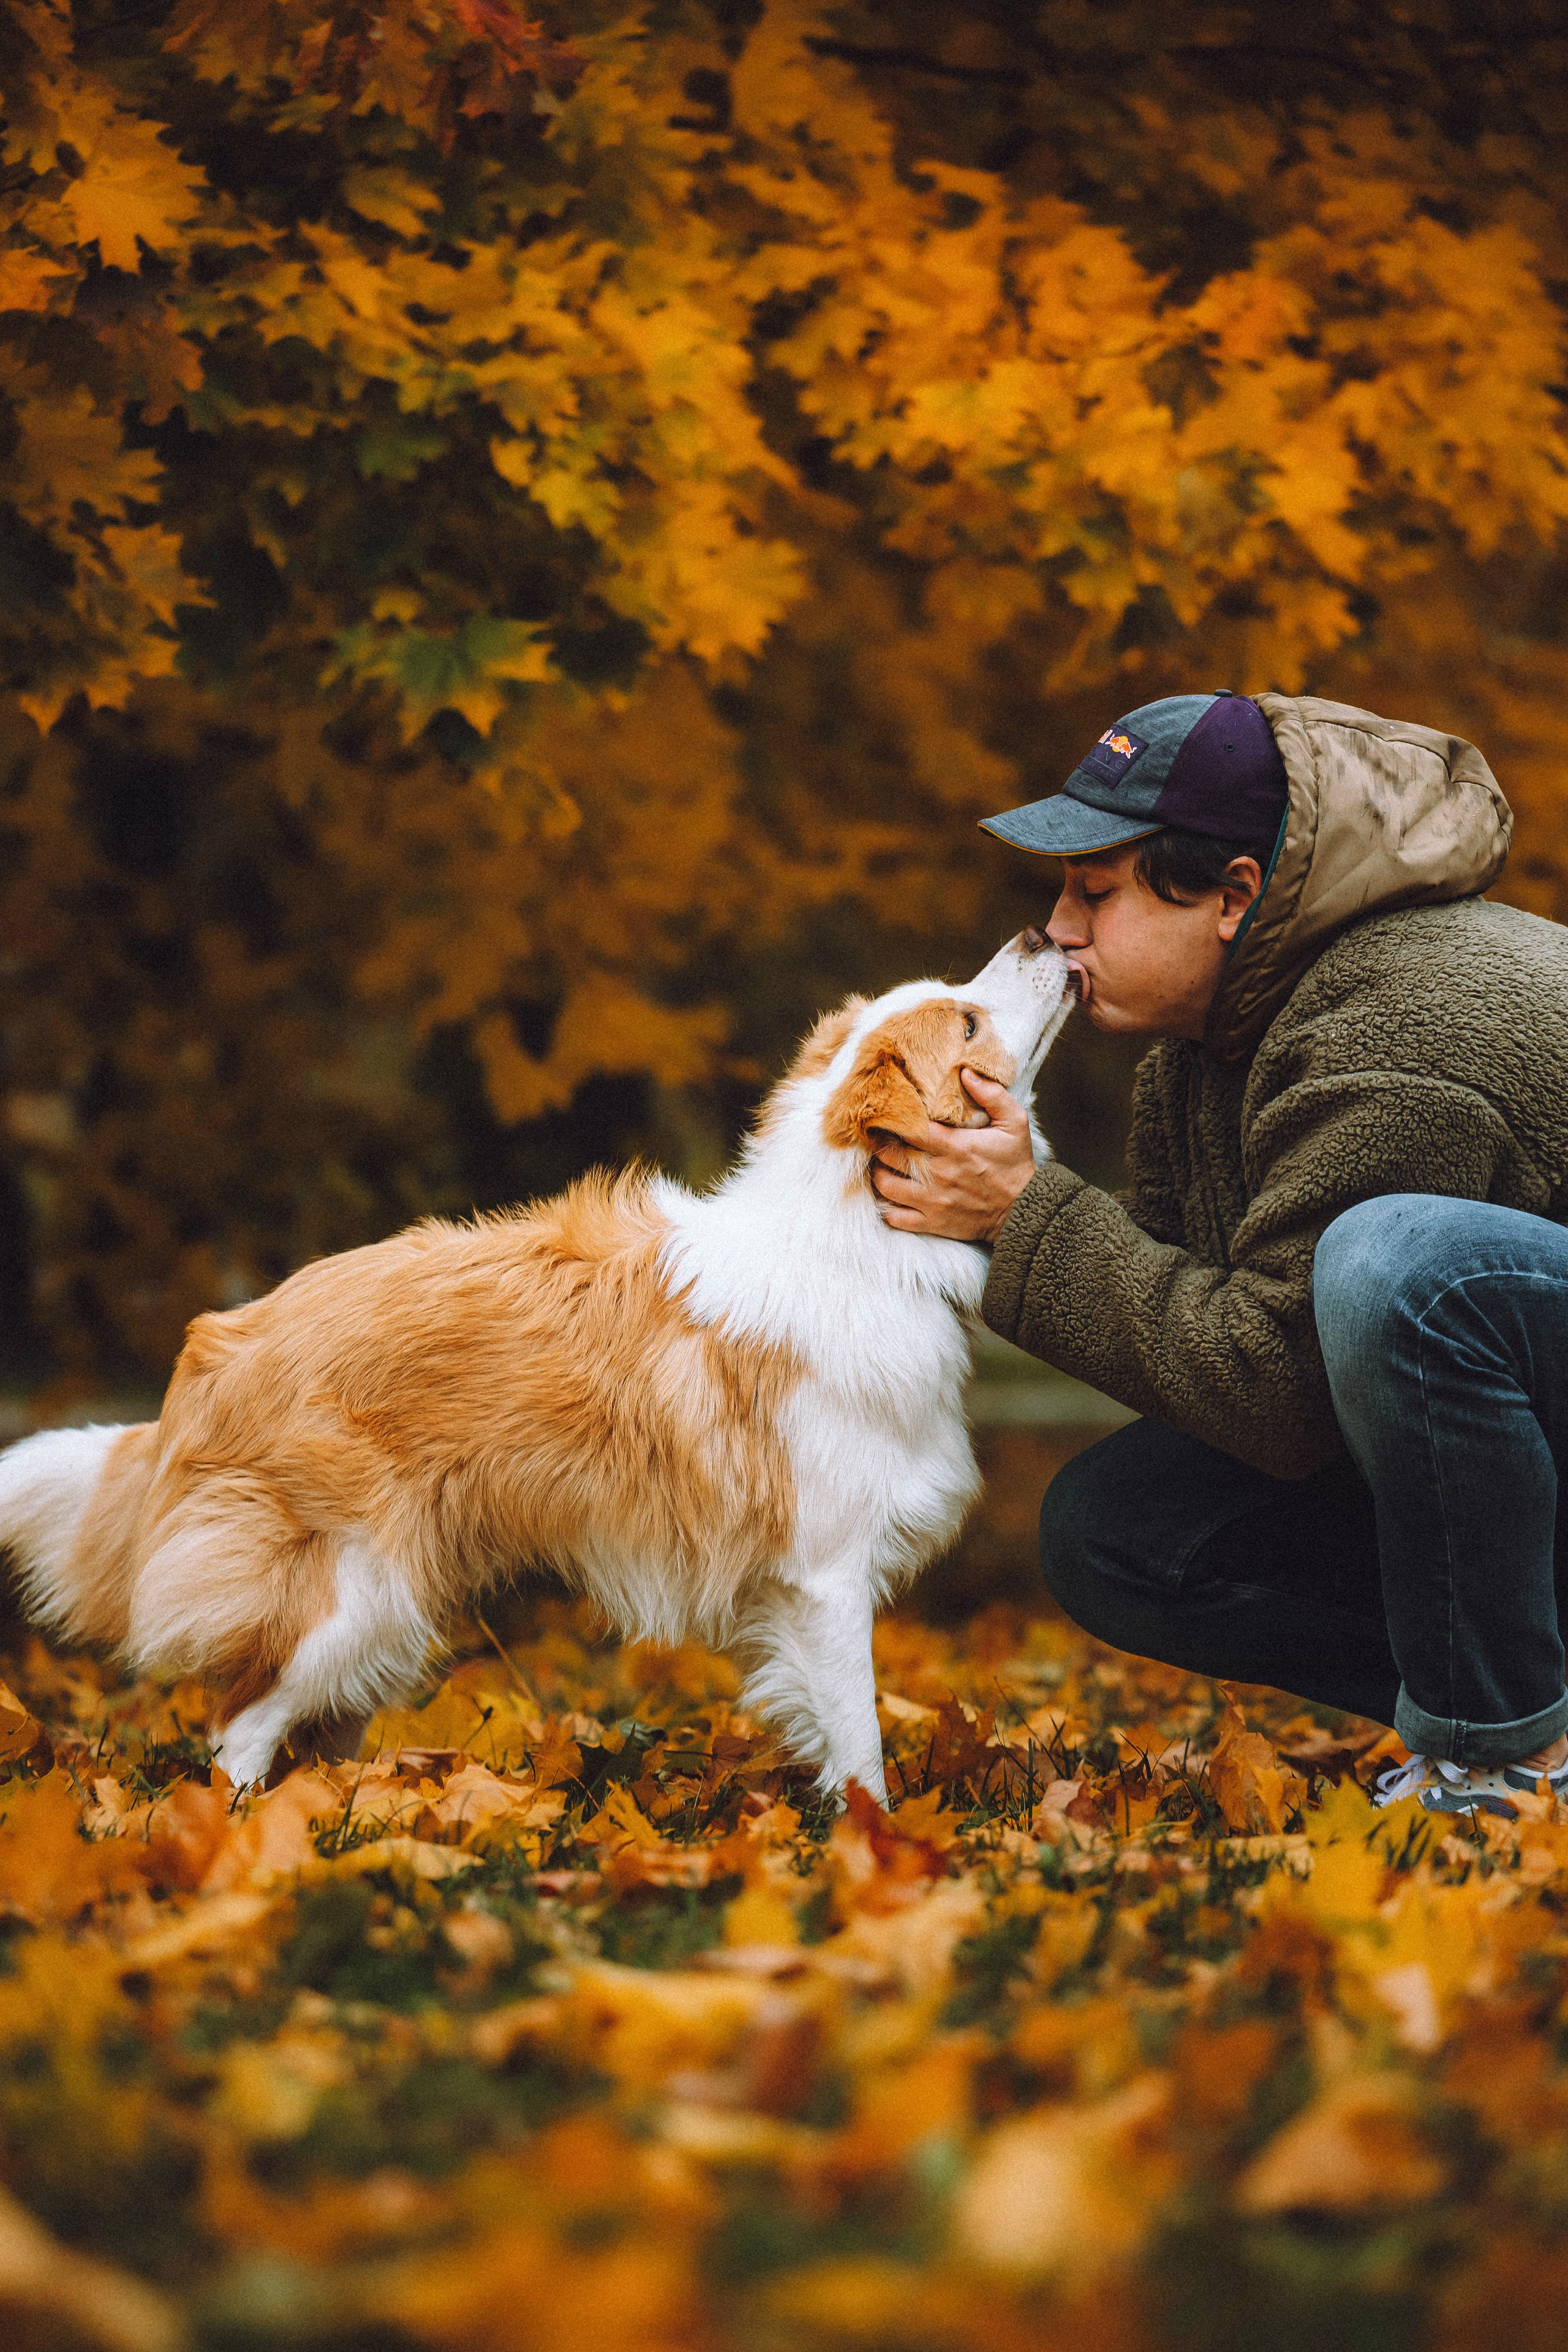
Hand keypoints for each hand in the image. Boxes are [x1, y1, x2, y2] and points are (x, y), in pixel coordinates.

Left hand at [868, 1068, 1037, 1242]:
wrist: (1024, 1211)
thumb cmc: (1016, 1165)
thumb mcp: (1015, 1123)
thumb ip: (992, 1094)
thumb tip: (966, 1071)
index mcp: (955, 1147)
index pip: (909, 1128)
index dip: (893, 1119)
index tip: (888, 1114)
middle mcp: (938, 1174)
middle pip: (890, 1155)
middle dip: (881, 1144)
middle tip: (880, 1137)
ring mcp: (932, 1201)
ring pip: (885, 1185)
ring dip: (879, 1172)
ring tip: (883, 1163)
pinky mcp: (932, 1223)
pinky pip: (894, 1217)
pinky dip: (886, 1206)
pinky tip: (891, 1194)